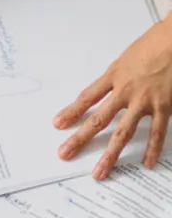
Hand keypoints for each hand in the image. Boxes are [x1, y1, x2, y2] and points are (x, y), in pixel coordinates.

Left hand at [53, 18, 171, 178]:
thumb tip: (109, 91)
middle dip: (80, 138)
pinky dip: (153, 149)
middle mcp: (124, 91)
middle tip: (64, 154)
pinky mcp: (164, 106)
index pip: (86, 98)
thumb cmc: (152, 45)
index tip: (57, 125)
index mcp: (112, 76)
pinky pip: (158, 133)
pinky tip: (146, 163)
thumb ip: (118, 77)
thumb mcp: (127, 58)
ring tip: (99, 172)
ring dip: (110, 154)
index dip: (71, 112)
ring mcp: (144, 101)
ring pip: (123, 132)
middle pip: (98, 119)